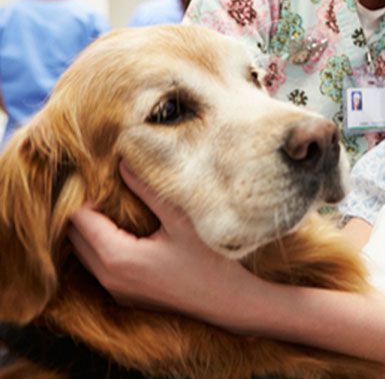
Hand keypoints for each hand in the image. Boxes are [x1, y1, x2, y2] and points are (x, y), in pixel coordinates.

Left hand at [68, 161, 252, 321]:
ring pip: (85, 254)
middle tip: (110, 193)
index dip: (88, 196)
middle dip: (86, 212)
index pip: (79, 219)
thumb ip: (147, 191)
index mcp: (117, 257)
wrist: (227, 302)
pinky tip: (129, 235)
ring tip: (118, 211)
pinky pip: (99, 268)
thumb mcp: (180, 220)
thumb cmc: (209, 261)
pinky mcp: (125, 297)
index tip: (107, 182)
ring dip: (93, 231)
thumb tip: (123, 163)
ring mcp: (115, 291)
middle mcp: (108, 278)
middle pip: (75, 237)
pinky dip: (103, 248)